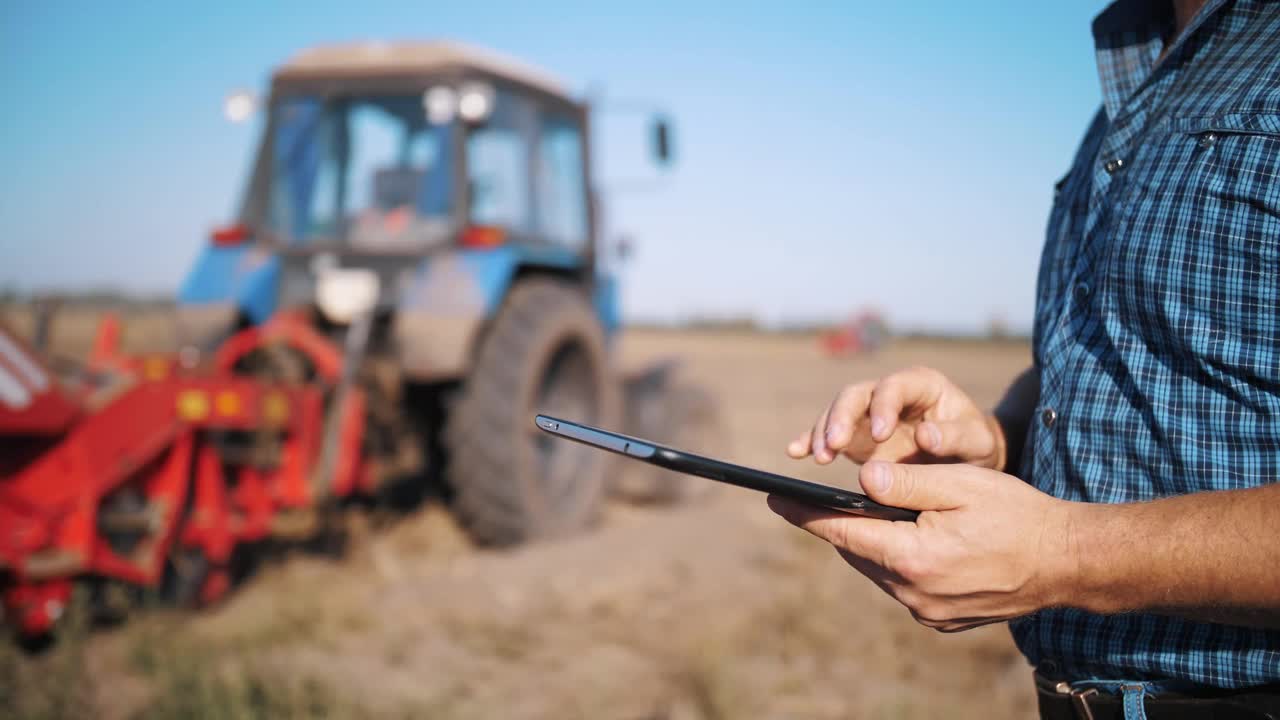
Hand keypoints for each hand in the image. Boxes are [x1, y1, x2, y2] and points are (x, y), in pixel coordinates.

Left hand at [767, 461, 1077, 631]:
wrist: (1066, 562)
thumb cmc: (1016, 514)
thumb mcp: (960, 484)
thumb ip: (905, 480)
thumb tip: (859, 478)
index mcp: (912, 557)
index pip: (841, 530)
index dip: (804, 513)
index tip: (772, 498)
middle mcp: (912, 592)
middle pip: (857, 550)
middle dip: (838, 524)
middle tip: (813, 501)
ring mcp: (927, 611)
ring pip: (877, 569)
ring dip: (869, 542)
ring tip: (862, 515)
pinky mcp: (941, 619)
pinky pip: (901, 585)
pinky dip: (895, 561)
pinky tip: (905, 539)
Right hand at [787, 366, 1005, 469]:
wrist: (966, 458)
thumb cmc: (975, 445)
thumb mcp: (977, 441)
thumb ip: (955, 436)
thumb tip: (926, 435)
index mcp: (920, 384)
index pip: (894, 387)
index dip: (883, 406)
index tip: (880, 434)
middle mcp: (889, 393)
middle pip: (856, 394)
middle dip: (842, 417)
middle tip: (835, 444)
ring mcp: (868, 413)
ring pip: (837, 412)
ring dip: (824, 431)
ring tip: (820, 457)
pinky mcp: (856, 435)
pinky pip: (829, 433)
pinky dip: (811, 440)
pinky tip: (795, 451)